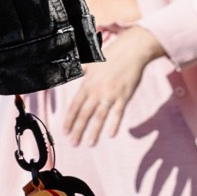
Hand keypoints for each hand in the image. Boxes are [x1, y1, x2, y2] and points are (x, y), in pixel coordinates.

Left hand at [62, 28, 163, 143]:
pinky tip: (110, 134)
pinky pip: (118, 113)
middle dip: (78, 130)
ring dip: (94, 131)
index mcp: (87, 84)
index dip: (69, 119)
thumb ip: (78, 71)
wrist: (131, 51)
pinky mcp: (124, 96)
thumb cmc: (110, 56)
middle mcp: (97, 91)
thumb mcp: (89, 63)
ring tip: (89, 144)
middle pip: (85, 114)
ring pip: (100, 116)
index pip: (75, 105)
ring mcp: (111, 94)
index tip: (65, 131)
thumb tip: (66, 71)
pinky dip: (114, 124)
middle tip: (73, 143)